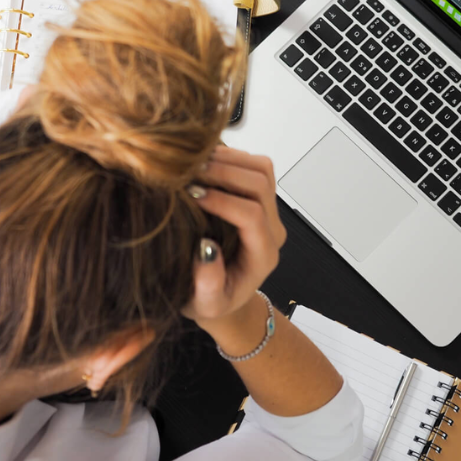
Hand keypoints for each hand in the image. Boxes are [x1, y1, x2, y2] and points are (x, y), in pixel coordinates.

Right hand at [182, 146, 285, 327]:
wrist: (223, 295)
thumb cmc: (212, 301)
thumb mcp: (205, 304)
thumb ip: (208, 284)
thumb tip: (206, 249)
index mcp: (262, 255)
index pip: (252, 216)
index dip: (223, 201)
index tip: (192, 196)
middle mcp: (271, 229)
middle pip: (260, 184)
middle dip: (224, 173)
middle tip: (189, 173)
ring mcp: (268, 210)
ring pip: (261, 168)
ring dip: (228, 159)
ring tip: (194, 164)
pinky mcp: (259, 197)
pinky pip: (254, 165)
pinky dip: (229, 156)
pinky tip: (202, 163)